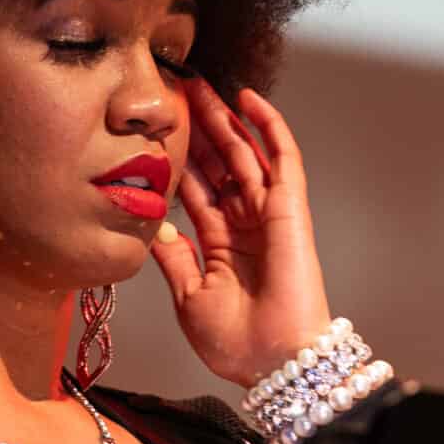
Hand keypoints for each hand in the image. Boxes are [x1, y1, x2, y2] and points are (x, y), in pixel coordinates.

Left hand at [149, 79, 333, 386]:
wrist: (272, 358)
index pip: (197, 190)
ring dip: (224, 119)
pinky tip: (248, 100)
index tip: (158, 132)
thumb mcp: (188, 296)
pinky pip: (283, 158)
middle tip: (177, 92)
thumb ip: (174, 258)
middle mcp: (244, 224)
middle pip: (220, 164)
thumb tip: (152, 227)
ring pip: (245, 153)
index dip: (181, 160)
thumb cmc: (235, 340)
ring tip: (201, 85)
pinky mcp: (291, 207)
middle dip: (200, 129)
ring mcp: (268, 213)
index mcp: (220, 244)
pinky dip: (268, 127)